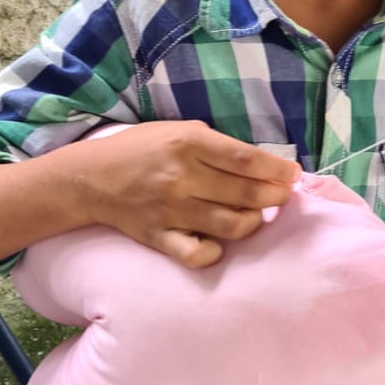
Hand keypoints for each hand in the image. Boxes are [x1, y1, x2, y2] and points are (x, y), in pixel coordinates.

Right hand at [79, 120, 300, 267]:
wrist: (91, 178)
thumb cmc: (142, 149)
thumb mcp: (179, 130)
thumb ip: (217, 146)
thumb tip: (261, 165)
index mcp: (189, 143)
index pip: (247, 160)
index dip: (278, 170)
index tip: (292, 175)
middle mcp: (182, 177)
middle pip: (246, 194)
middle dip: (275, 197)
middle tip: (282, 196)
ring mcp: (171, 210)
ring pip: (231, 226)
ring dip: (254, 222)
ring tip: (256, 215)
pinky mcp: (160, 237)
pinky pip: (198, 254)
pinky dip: (216, 252)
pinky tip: (220, 242)